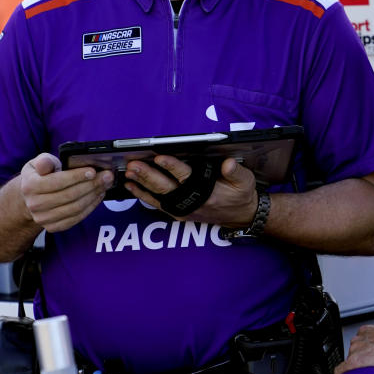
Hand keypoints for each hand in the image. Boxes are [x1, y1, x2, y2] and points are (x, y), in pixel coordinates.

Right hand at [19, 153, 113, 232]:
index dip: (77, 176)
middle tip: (107, 176)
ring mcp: (43, 218)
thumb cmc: (40, 176)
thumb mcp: (38, 163)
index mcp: (30, 186)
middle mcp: (35, 204)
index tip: (93, 171)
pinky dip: (90, 207)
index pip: (58, 181)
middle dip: (91, 185)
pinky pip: (76, 218)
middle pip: (70, 195)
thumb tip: (46, 164)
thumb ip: (44, 161)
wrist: (31, 198)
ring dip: (94, 196)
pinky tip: (98, 196)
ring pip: (75, 208)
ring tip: (105, 184)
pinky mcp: (52, 227)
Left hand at [124, 156, 257, 225]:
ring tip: (128, 173)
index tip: (159, 157)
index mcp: (206, 190)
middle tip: (134, 165)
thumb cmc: (241, 194)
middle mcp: (191, 201)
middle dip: (148, 175)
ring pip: (158, 195)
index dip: (172, 166)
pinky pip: (157, 203)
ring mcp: (183, 209)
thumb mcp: (245, 181)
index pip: (186, 176)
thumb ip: (236, 172)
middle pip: (166, 186)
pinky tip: (131, 187)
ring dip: (142, 184)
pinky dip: (143, 195)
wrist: (240, 216)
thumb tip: (228, 164)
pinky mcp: (178, 213)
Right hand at [334, 323, 373, 373]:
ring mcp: (358, 337)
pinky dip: (365, 338)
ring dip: (361, 348)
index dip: (340, 372)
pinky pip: (361, 335)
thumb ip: (367, 368)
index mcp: (356, 360)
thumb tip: (368, 370)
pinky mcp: (364, 328)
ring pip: (355, 345)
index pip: (339, 369)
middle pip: (350, 356)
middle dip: (357, 358)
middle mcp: (354, 348)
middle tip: (369, 362)